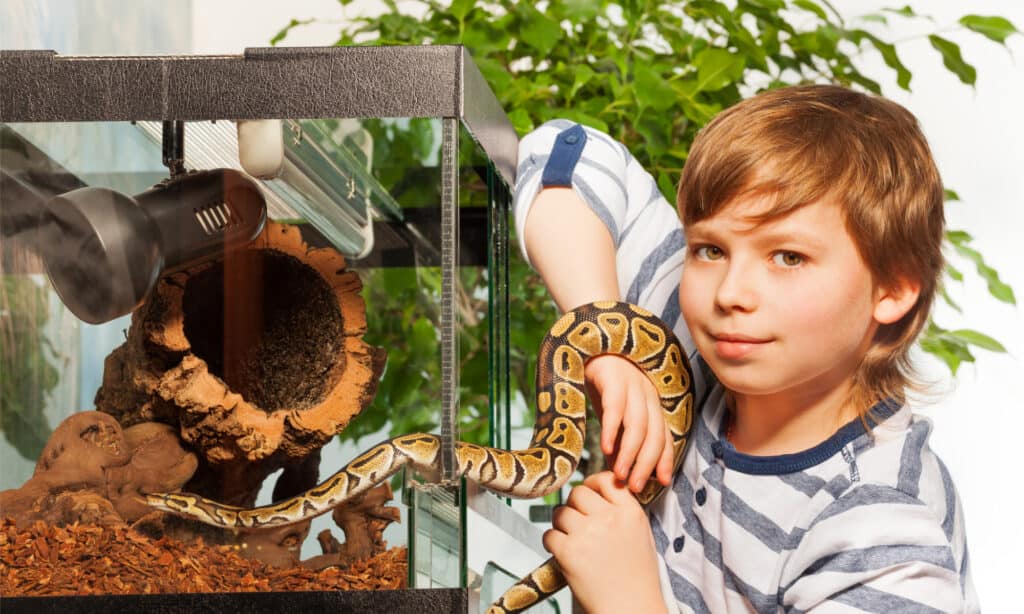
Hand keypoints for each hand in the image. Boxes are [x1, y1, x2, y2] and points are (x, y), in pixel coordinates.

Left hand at [543, 472, 667, 613]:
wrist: (630, 608)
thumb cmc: (637, 577)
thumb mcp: (641, 535)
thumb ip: (622, 511)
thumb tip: (595, 491)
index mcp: (630, 512)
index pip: (605, 479)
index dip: (592, 484)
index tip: (588, 493)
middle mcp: (609, 518)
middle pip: (577, 493)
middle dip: (574, 507)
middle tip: (579, 525)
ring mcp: (587, 534)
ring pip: (560, 513)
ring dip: (562, 525)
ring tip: (574, 542)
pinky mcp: (568, 552)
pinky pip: (549, 535)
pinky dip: (553, 544)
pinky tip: (565, 554)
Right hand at [585, 355, 673, 492]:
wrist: (586, 342)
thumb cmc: (600, 379)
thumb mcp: (613, 409)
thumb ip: (620, 435)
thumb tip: (619, 468)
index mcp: (651, 401)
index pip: (664, 435)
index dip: (664, 460)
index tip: (661, 483)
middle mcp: (647, 393)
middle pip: (654, 434)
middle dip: (646, 464)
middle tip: (634, 487)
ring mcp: (631, 384)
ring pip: (638, 424)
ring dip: (630, 453)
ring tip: (620, 474)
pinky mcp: (611, 376)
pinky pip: (616, 407)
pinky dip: (612, 430)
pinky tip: (606, 448)